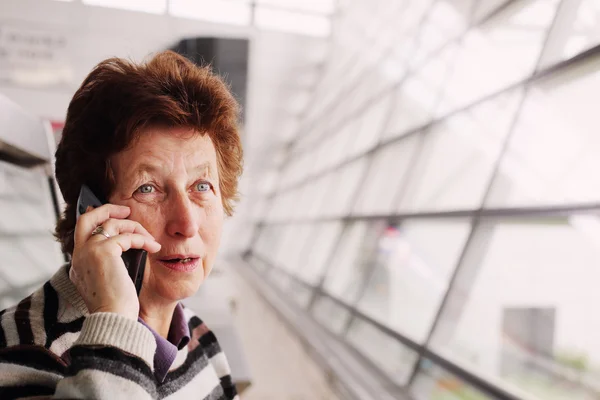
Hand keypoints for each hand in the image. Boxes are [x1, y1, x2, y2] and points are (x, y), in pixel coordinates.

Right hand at [70, 204, 160, 319]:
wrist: (113, 318)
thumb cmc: (117, 307)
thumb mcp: (109, 283)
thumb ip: (110, 266)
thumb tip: (126, 250)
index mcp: (78, 265)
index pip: (83, 233)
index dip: (97, 220)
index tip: (112, 216)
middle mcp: (79, 256)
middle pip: (87, 218)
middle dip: (107, 209)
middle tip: (127, 210)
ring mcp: (89, 251)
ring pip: (112, 224)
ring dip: (135, 228)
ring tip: (150, 240)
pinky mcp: (103, 251)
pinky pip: (127, 236)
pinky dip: (143, 240)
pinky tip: (153, 248)